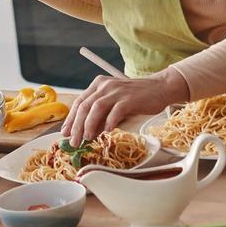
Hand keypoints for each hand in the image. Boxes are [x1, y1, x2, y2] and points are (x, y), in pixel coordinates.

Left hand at [60, 70, 188, 145]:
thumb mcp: (114, 105)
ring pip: (96, 108)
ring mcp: (117, 91)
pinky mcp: (129, 98)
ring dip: (89, 125)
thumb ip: (100, 116)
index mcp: (98, 84)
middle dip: (77, 126)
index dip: (71, 119)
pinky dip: (109, 122)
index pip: (79, 102)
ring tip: (87, 138)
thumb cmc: (136, 98)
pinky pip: (115, 111)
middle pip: (85, 106)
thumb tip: (86, 134)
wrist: (159, 88)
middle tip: (74, 142)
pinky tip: (107, 132)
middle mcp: (105, 85)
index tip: (65, 133)